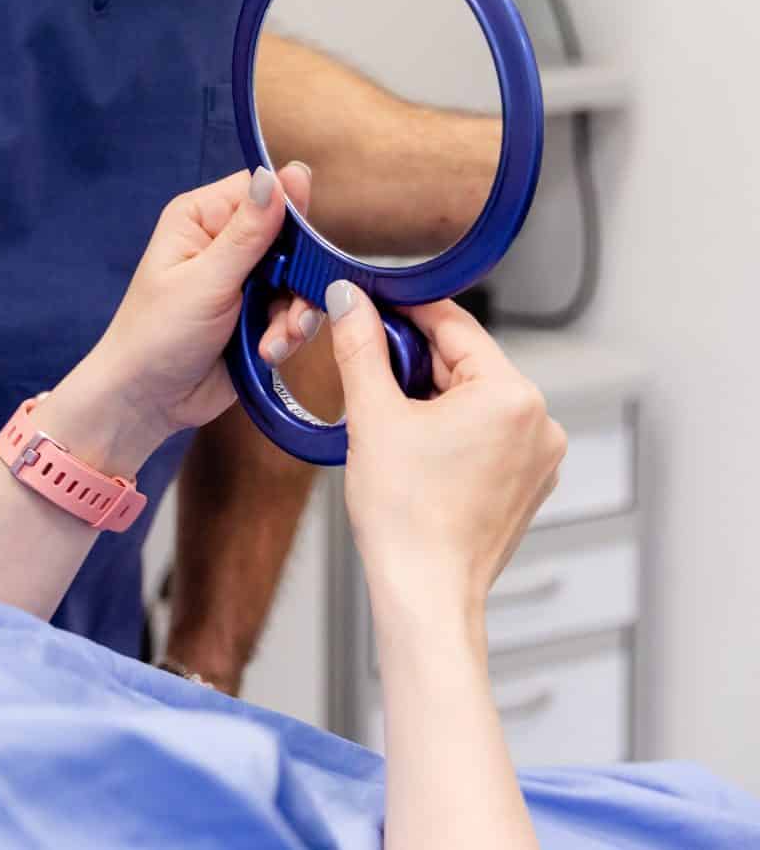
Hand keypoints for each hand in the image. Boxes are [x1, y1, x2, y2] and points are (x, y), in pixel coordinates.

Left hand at [50, 163, 323, 469]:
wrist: (147, 399)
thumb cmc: (158, 333)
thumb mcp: (206, 280)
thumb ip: (249, 232)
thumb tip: (282, 175)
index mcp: (202, 217)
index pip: (264, 192)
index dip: (293, 213)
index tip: (307, 245)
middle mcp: (225, 241)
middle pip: (293, 238)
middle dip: (299, 278)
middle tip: (291, 309)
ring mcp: (245, 280)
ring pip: (301, 280)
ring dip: (296, 315)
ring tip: (274, 341)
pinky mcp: (258, 315)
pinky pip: (296, 313)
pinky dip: (289, 335)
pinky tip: (268, 353)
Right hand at [326, 285, 565, 630]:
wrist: (425, 591)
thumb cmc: (406, 517)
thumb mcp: (373, 415)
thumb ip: (361, 345)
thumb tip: (350, 299)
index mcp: (512, 395)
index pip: (454, 324)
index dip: (403, 310)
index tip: (368, 305)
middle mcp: (540, 421)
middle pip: (465, 362)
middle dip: (413, 362)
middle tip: (366, 376)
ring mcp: (539, 455)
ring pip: (473, 398)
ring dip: (429, 396)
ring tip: (389, 425)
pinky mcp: (528, 481)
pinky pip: (486, 432)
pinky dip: (450, 429)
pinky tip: (414, 451)